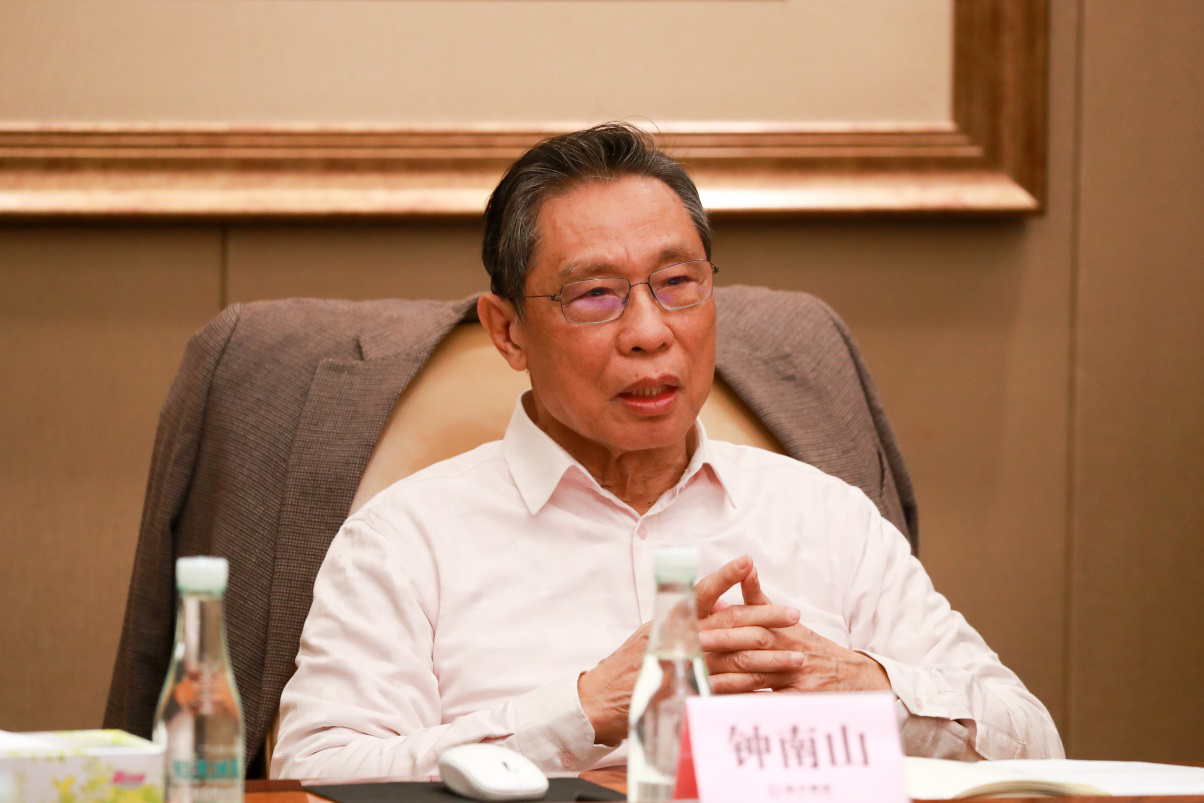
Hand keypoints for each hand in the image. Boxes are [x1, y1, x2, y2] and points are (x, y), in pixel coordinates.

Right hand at [577, 556, 799, 744]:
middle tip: (793, 615)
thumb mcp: (653, 631)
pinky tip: (772, 683)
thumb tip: (715, 604)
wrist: (604, 698)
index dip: (726, 576)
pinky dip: (752, 684)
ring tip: (797, 656)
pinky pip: (728, 687)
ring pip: (736, 657)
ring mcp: (686, 667)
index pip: (702, 591)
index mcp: (671, 618)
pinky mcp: (690, 693)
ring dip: (770, 657)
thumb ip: (684, 618)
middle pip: (730, 624)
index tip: (748, 562)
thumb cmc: (631, 662)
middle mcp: (679, 638)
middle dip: (766, 618)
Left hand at [699, 564, 891, 694]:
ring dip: (725, 680)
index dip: (721, 625)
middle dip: (719, 649)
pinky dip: (746, 707)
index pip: (749, 623)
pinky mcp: (799, 701)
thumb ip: (758, 598)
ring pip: (755, 678)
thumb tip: (742, 569)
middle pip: (750, 648)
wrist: (853, 678)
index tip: (695, 627)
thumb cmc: (812, 648)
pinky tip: (725, 709)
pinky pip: (767, 705)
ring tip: (698, 681)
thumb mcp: (786, 620)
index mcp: (781, 629)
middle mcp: (789, 650)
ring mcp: (795, 677)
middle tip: (690, 651)